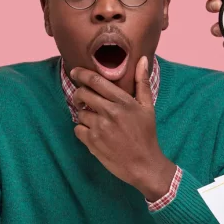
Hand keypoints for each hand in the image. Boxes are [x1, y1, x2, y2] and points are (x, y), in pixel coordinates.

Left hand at [70, 56, 176, 201]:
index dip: (82, 74)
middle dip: (79, 94)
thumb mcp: (148, 107)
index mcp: (123, 102)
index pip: (96, 81)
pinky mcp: (92, 142)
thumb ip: (142, 82)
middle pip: (83, 94)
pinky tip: (93, 133)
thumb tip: (143, 60)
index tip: (75, 72)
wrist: (143, 164)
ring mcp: (99, 128)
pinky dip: (82, 130)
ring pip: (80, 113)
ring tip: (95, 121)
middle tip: (82, 99)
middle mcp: (110, 112)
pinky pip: (77, 129)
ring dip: (83, 115)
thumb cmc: (146, 135)